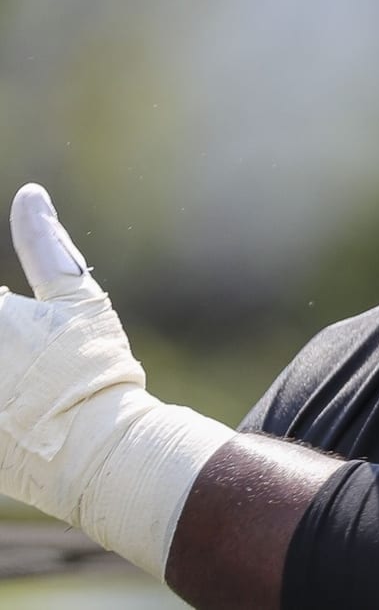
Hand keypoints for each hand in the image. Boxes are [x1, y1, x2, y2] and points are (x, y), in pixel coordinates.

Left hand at [0, 184, 231, 576]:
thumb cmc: (91, 369)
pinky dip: (3, 406)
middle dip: (8, 341)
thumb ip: (44, 244)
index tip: (18, 310)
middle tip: (34, 354)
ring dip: (6, 366)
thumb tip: (29, 194)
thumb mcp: (77, 299)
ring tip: (30, 378)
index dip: (5, 308)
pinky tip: (19, 409)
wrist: (100, 452)